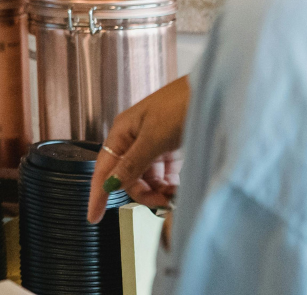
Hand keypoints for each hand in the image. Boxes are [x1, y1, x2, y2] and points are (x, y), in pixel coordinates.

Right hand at [86, 76, 190, 222]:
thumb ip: (132, 164)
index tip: (93, 217)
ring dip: (158, 189)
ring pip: (146, 176)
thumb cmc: (180, 105)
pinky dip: (170, 182)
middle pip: (127, 176)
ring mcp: (152, 142)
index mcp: (122, 132)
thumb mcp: (154, 138)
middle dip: (142, 193)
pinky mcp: (170, 146)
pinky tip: (179, 185)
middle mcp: (133, 138)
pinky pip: (163, 172)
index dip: (97, 194)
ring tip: (176, 194)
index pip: (103, 170)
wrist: (213, 90)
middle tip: (164, 203)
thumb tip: (112, 184)